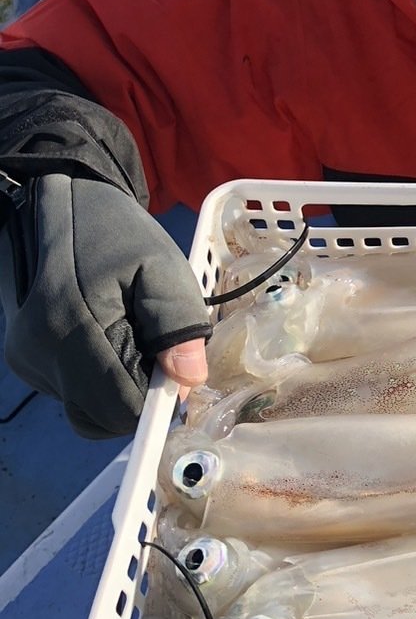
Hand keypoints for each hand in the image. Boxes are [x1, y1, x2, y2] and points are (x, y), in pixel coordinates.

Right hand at [0, 173, 210, 437]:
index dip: (157, 401)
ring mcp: (26, 360)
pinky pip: (72, 390)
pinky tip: (110, 337)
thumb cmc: (116, 233)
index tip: (179, 371)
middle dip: (139, 394)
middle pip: (102, 414)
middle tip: (159, 350)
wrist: (60, 204)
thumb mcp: (161, 264)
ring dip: (119, 386)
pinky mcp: (23, 360)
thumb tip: (189, 381)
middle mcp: (39, 355)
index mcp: (73, 329)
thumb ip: (176, 322)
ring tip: (132, 335)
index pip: (120, 406)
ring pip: (87, 406)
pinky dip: (98, 378)